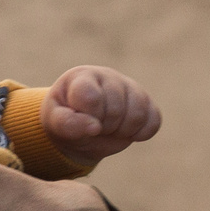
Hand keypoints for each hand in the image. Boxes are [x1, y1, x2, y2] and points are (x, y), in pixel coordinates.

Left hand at [42, 64, 160, 165]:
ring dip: (122, 131)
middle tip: (94, 126)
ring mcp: (130, 88)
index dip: (89, 116)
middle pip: (116, 109)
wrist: (81, 123)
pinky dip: (141, 133)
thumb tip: (94, 127)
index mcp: (82, 77)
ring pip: (138, 114)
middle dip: (104, 126)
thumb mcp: (55, 122)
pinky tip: (126, 132)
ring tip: (109, 128)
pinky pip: (154, 121)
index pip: (91, 97)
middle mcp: (108, 77)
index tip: (82, 120)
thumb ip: (67, 123)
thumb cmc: (65, 118)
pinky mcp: (147, 103)